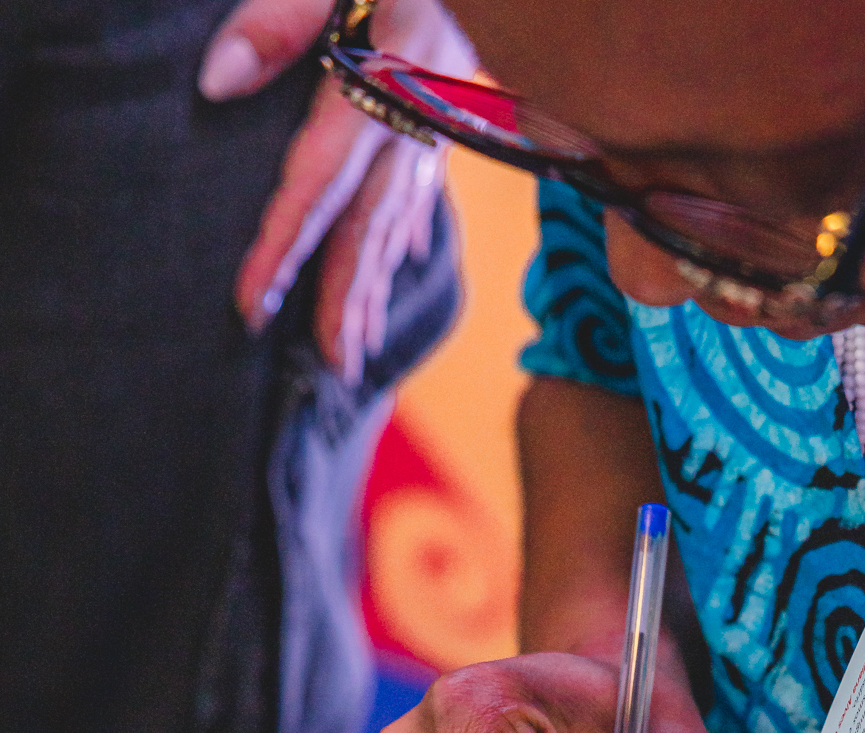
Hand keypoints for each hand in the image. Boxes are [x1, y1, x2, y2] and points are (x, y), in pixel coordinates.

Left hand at [198, 0, 473, 382]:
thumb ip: (278, 20)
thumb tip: (216, 81)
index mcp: (384, 85)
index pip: (318, 186)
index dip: (282, 251)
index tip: (252, 306)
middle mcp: (416, 120)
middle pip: (370, 227)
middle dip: (346, 302)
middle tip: (331, 367)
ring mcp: (438, 121)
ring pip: (400, 220)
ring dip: (375, 287)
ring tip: (357, 347)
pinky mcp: (450, 110)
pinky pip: (424, 188)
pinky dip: (408, 233)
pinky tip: (400, 264)